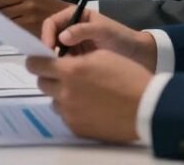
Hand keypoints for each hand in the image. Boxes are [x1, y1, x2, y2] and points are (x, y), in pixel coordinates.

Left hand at [0, 0, 72, 35]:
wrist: (72, 18)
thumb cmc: (49, 8)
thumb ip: (18, 1)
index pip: (1, 0)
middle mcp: (29, 5)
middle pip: (3, 12)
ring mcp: (32, 20)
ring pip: (8, 24)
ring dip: (1, 26)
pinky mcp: (35, 32)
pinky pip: (17, 33)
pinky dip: (11, 34)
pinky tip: (8, 34)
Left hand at [26, 50, 150, 142]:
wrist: (147, 107)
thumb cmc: (128, 77)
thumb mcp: (101, 55)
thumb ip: (75, 57)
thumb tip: (60, 60)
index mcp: (70, 71)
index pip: (36, 64)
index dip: (36, 60)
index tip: (40, 60)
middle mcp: (65, 93)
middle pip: (42, 83)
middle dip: (49, 77)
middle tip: (64, 75)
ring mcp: (70, 113)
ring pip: (54, 100)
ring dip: (62, 94)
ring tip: (83, 92)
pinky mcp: (77, 128)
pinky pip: (66, 116)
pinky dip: (73, 109)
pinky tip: (91, 106)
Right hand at [41, 6, 156, 68]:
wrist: (140, 56)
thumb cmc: (121, 38)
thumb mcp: (104, 30)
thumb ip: (83, 30)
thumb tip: (61, 38)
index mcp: (76, 18)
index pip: (52, 23)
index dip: (47, 34)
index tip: (48, 48)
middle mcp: (71, 31)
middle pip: (51, 38)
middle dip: (47, 50)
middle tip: (50, 63)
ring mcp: (74, 48)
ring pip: (55, 53)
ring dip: (54, 61)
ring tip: (58, 72)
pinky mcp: (78, 63)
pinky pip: (64, 65)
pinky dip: (62, 70)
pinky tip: (65, 77)